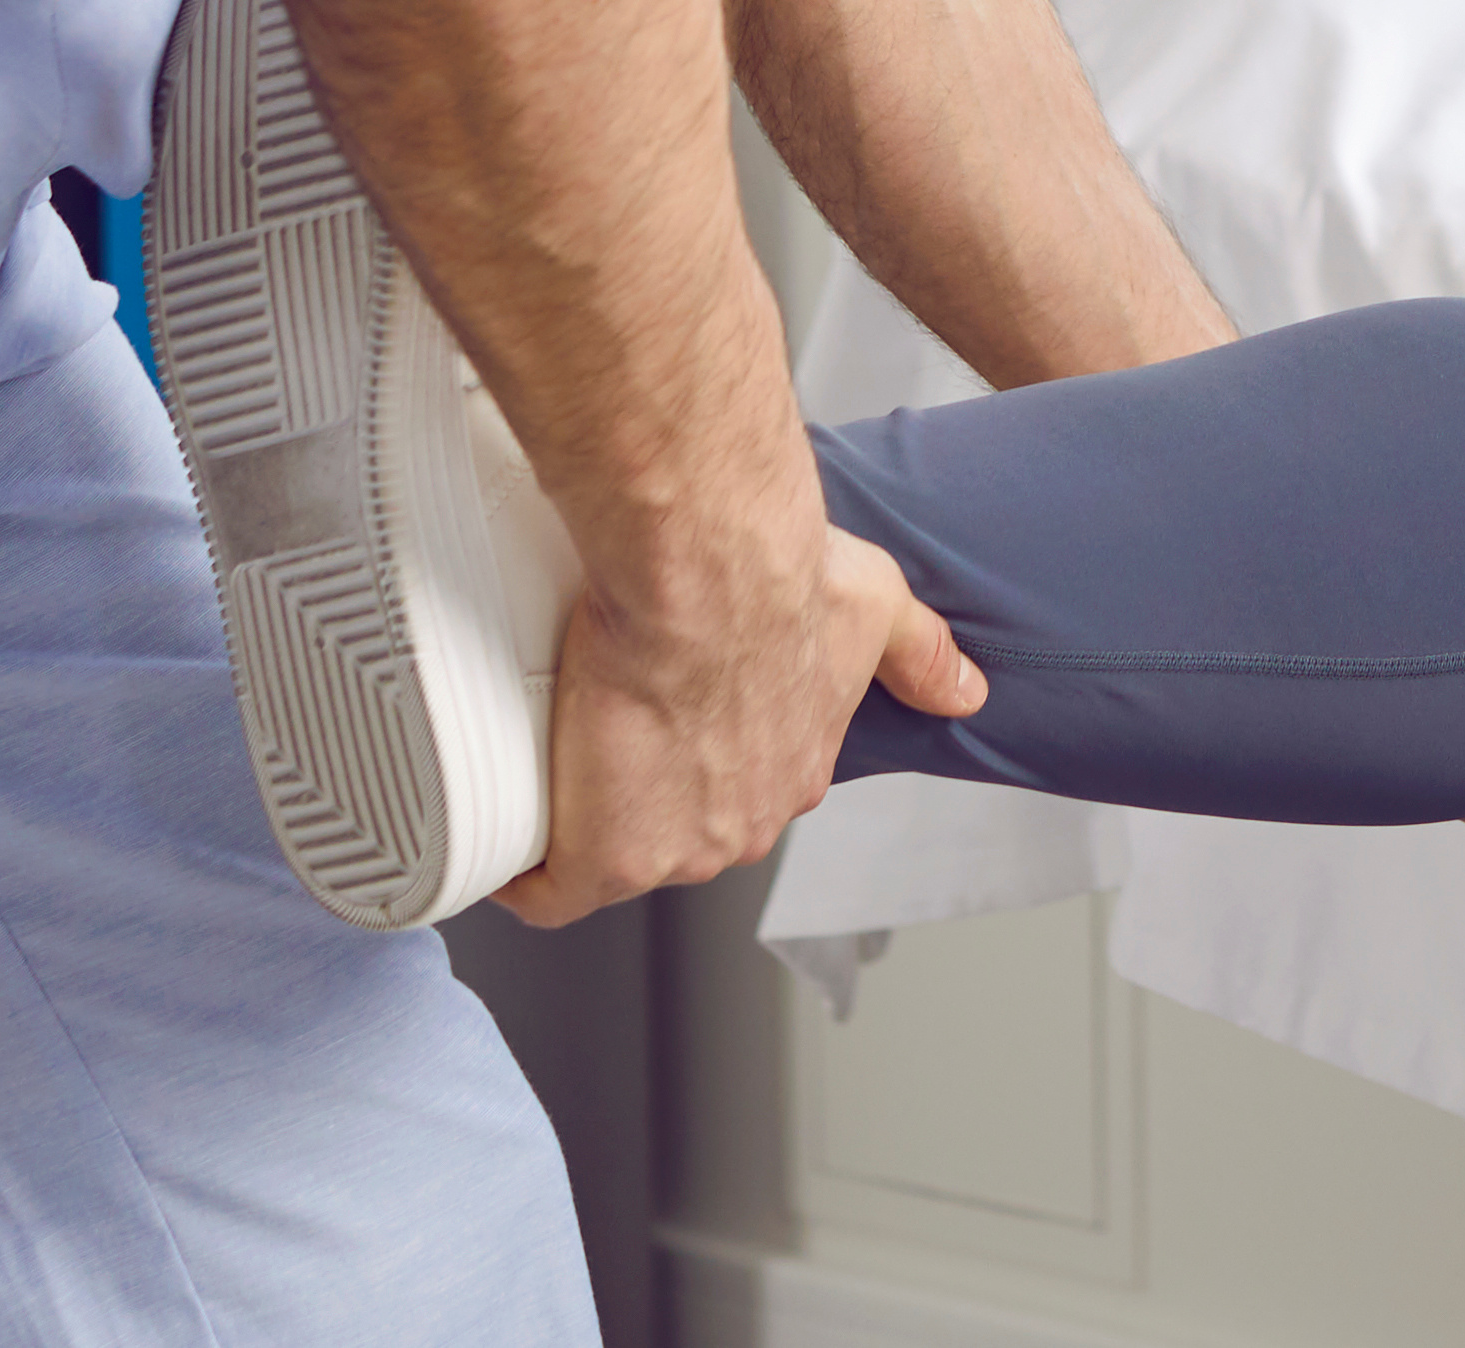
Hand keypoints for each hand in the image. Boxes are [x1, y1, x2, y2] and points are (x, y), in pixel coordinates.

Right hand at [501, 519, 982, 921]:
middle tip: (593, 725)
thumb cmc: (782, 578)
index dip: (699, 766)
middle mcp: (741, 826)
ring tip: (541, 757)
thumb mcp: (876, 608)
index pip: (738, 795)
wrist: (708, 574)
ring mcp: (672, 851)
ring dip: (575, 818)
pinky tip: (500, 845)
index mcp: (789, 774)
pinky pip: (548, 891)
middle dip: (634, 792)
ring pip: (611, 856)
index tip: (662, 725)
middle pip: (673, 832)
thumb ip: (923, 650)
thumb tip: (963, 689)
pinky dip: (520, 873)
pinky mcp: (602, 855)